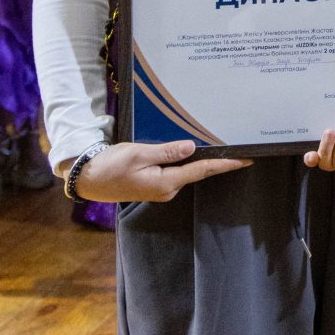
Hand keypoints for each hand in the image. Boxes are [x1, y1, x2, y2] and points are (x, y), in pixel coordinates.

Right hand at [73, 138, 249, 202]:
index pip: (202, 170)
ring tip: (215, 145)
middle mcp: (167, 190)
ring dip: (198, 160)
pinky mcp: (153, 186)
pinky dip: (184, 162)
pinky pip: (175, 172)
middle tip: (234, 145)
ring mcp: (161, 190)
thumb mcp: (139, 154)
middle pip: (197, 171)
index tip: (246, 160)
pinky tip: (188, 152)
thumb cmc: (111, 165)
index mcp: (166, 183)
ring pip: (185, 171)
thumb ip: (167, 151)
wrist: (88, 179)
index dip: (225, 164)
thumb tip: (192, 148)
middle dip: (215, 160)